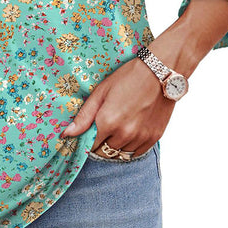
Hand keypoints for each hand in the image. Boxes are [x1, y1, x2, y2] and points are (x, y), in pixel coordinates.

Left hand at [60, 44, 179, 156]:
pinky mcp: (154, 137)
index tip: (90, 133)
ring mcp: (140, 137)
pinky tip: (130, 132)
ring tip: (117, 129)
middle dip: (100, 144)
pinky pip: (136, 153)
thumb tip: (67, 134)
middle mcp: (124, 134)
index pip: (90, 146)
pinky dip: (131, 147)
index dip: (88, 140)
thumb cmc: (128, 77)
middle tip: (103, 130)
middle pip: (105, 153)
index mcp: (108, 122)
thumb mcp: (101, 92)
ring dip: (116, 146)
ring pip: (121, 155)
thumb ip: (84, 116)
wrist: (160, 72)